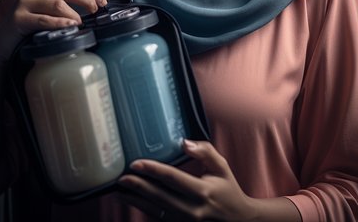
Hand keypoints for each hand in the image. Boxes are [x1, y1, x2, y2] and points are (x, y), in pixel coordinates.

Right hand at [0, 0, 109, 56]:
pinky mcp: (18, 18)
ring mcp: (25, 1)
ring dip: (75, 13)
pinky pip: (44, 19)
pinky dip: (60, 23)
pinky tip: (69, 26)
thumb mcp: (52, 2)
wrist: (6, 38)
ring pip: (58, 3)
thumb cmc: (34, 19)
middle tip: (97, 10)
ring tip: (82, 21)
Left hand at [118, 139, 264, 221]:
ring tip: (122, 190)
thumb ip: (205, 151)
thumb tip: (184, 142)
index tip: (136, 163)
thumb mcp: (222, 167)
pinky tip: (134, 201)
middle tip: (122, 178)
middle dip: (138, 186)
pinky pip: (158, 218)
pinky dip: (144, 210)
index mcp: (203, 191)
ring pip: (155, 210)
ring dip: (136, 200)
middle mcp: (191, 209)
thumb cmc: (228, 190)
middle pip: (159, 196)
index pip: (172, 178)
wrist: (236, 220)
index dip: (153, 170)